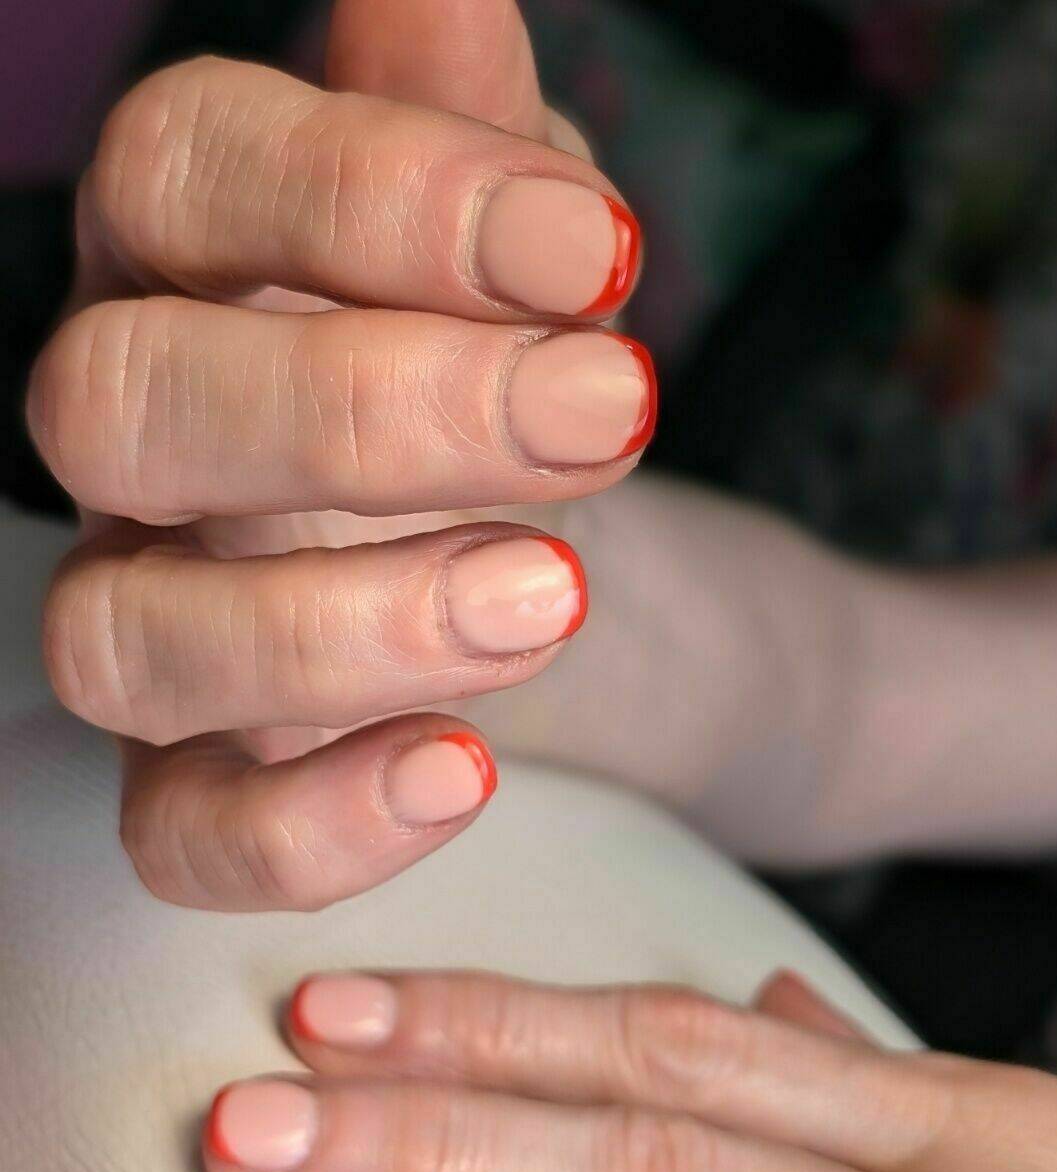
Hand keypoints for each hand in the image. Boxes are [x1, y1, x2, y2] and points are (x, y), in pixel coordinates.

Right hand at [27, 0, 652, 909]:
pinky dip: (312, 826)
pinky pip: (188, 838)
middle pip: (129, 405)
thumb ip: (471, 124)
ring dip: (340, 627)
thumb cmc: (523, 376)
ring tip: (554, 594)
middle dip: (373, 410)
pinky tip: (464, 768)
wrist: (559, 566)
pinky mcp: (206, 783)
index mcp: (191, 267)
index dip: (372, 202)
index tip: (593, 248)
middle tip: (602, 410)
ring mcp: (158, 620)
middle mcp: (139, 445)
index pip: (185, 178)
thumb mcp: (523, 236)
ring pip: (130, 641)